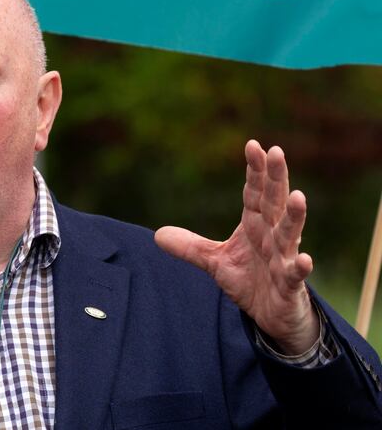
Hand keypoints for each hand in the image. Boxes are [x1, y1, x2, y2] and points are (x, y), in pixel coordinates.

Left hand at [155, 140, 317, 354]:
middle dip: (276, 179)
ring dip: (294, 216)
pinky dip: (299, 267)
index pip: (254, 193)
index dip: (254, 171)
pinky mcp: (290, 285)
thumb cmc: (250, 282)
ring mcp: (282, 259)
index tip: (253, 145)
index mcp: (254, 226)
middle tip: (277, 152)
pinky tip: (304, 259)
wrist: (272, 317)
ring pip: (289, 234)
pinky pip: (295, 274)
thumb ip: (190, 247)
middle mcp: (271, 237)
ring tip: (298, 195)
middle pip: (274, 203)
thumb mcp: (214, 262)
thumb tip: (157, 234)